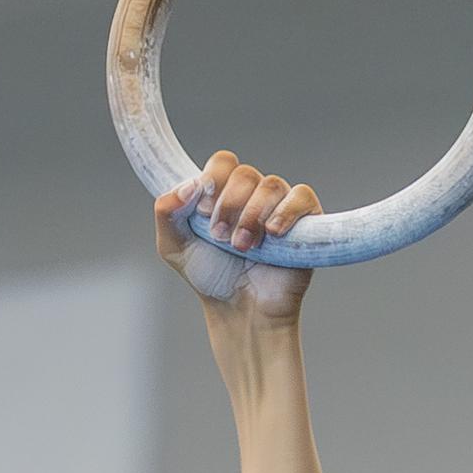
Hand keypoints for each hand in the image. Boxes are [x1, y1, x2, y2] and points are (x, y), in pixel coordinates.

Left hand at [154, 152, 321, 322]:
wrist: (240, 310)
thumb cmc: (212, 278)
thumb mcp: (174, 247)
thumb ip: (166, 212)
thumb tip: (187, 186)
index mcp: (224, 193)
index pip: (223, 162)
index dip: (213, 180)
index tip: (203, 211)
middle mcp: (253, 195)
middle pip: (245, 174)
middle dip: (229, 205)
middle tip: (221, 237)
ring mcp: (280, 207)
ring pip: (271, 185)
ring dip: (252, 215)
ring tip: (242, 246)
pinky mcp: (305, 222)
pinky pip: (302, 196)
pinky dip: (286, 210)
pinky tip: (272, 232)